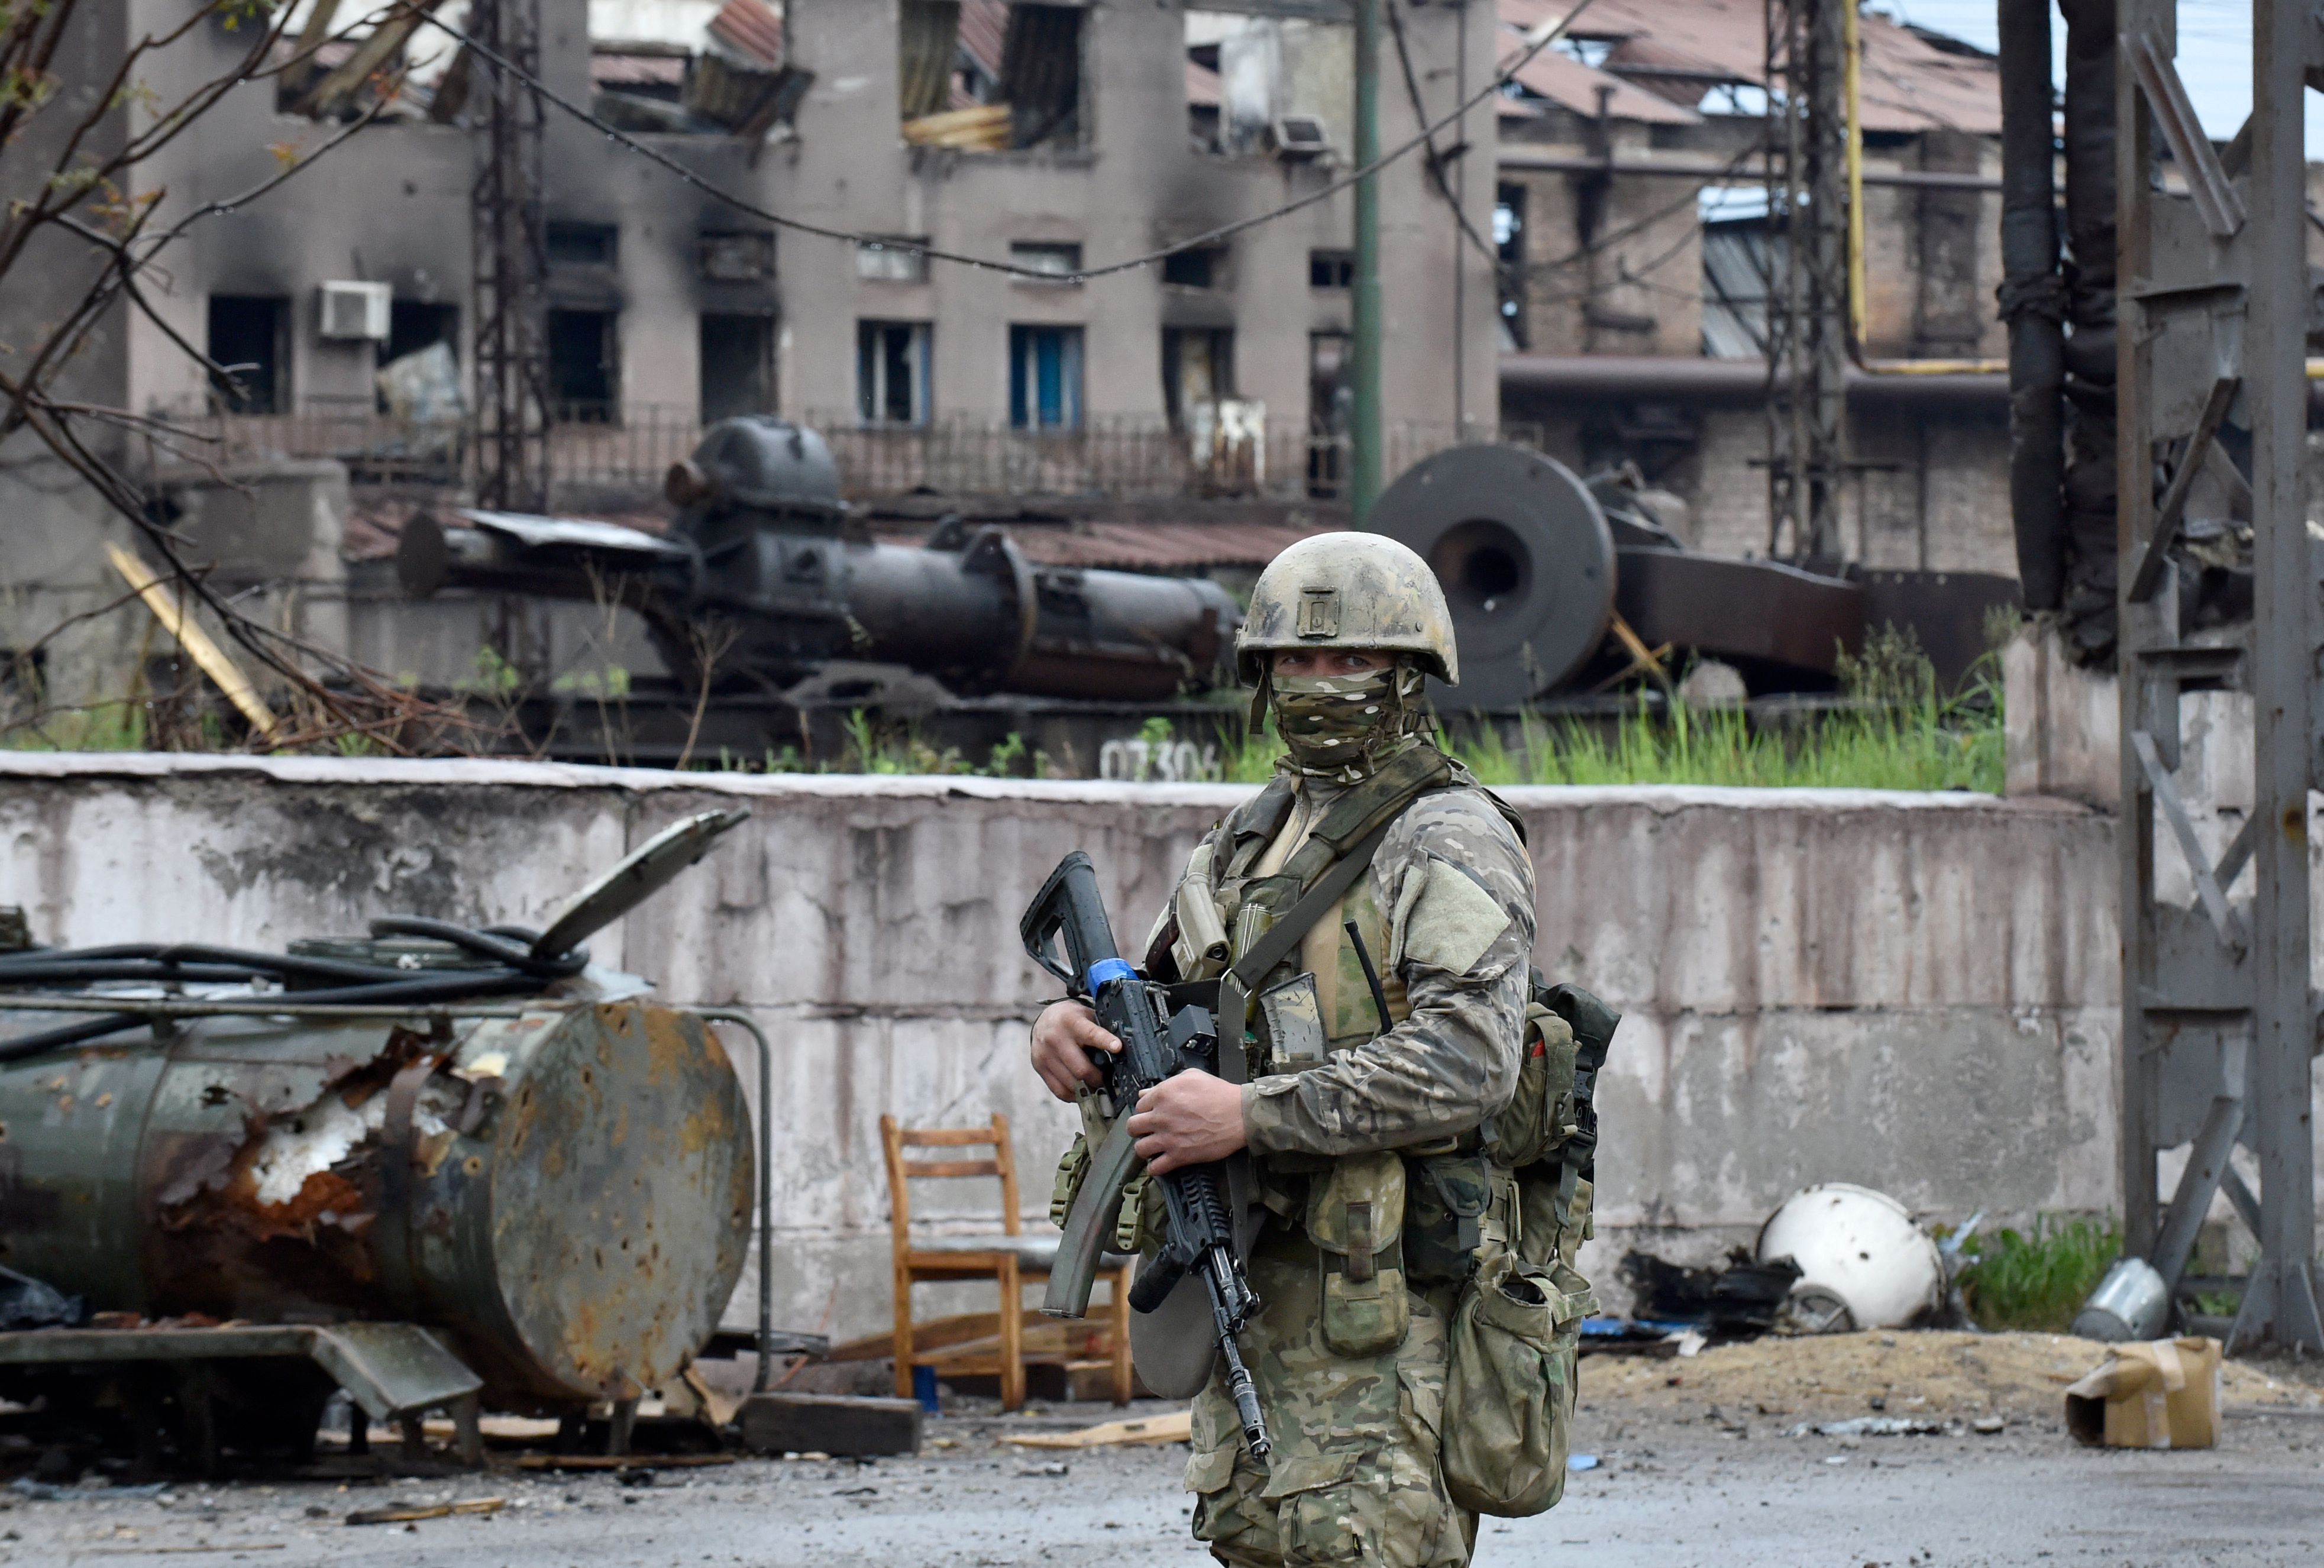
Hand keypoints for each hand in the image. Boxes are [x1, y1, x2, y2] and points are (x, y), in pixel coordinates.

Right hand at [1030, 999, 1118, 1102]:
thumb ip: (1101, 1029)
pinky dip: (1074, 1094)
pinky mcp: (1039, 1067)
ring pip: (1071, 1083)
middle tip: (1108, 1079)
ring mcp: (1045, 1054)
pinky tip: (1082, 1089)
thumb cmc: (1071, 1020)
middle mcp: (1055, 1038)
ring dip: (1088, 1088)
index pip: (1090, 1033)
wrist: (1044, 1020)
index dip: (1105, 1041)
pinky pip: (1060, 1090)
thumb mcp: (1086, 1016)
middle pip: (1081, 1068)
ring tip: (1095, 1085)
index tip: (1118, 1047)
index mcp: (1071, 1022)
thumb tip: (1121, 1049)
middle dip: (1098, 1078)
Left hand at [1126, 1071, 1245, 1175]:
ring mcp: (1169, 1138)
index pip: (1139, 1105)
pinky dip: (1156, 1167)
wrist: (1240, 1115)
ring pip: (1140, 1148)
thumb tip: (1147, 1091)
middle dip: (1139, 1128)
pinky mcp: (1179, 1156)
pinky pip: (1156, 1168)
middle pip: (1133, 1127)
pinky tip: (1161, 1162)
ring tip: (1153, 1146)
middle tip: (1148, 1130)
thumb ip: (1166, 1083)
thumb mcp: (1192, 1077)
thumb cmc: (1220, 1094)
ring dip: (1145, 1147)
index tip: (1152, 1113)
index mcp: (1163, 1095)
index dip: (1146, 1109)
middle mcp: (1161, 1117)